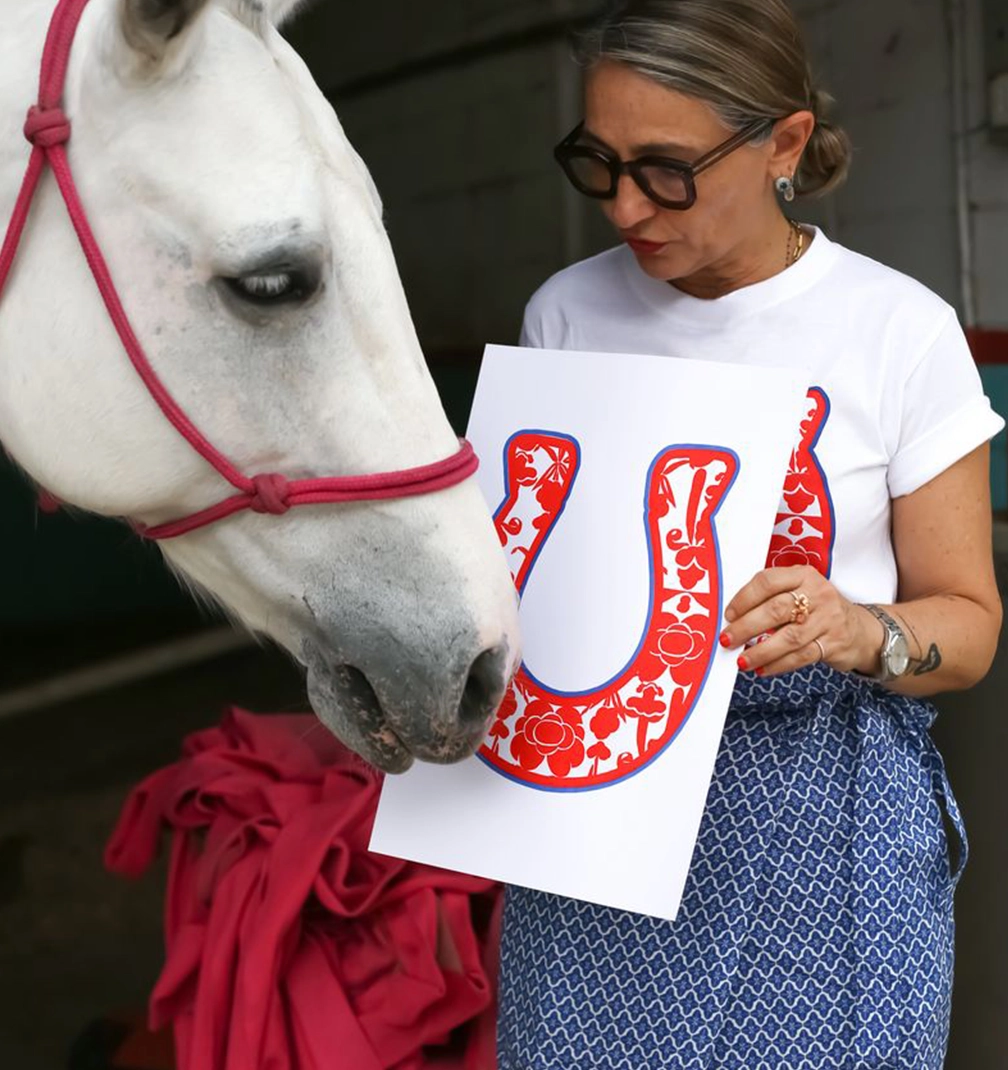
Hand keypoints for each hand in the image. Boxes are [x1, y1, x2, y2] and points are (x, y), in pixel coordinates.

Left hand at [719, 566, 882, 676]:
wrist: (860, 629)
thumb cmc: (817, 609)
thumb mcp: (800, 591)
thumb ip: (771, 598)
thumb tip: (733, 618)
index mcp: (803, 575)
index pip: (768, 581)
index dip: (744, 598)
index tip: (728, 615)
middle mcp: (818, 594)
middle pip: (776, 610)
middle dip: (747, 627)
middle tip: (727, 639)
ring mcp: (828, 619)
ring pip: (789, 637)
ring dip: (761, 651)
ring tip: (742, 661)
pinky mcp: (834, 644)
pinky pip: (802, 656)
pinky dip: (779, 664)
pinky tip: (763, 669)